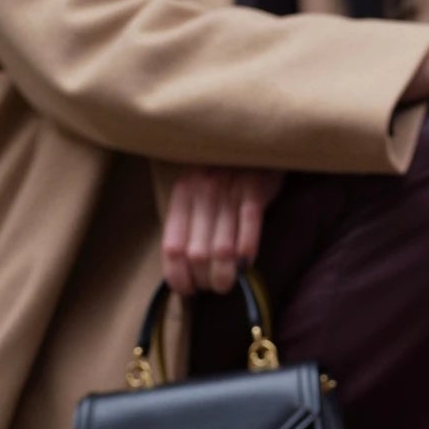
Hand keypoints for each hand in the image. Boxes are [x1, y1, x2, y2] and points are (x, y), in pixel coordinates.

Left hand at [161, 167, 283, 294]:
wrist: (255, 138)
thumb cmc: (225, 172)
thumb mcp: (198, 191)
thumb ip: (190, 222)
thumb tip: (185, 269)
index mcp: (182, 195)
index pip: (173, 248)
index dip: (179, 277)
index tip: (189, 290)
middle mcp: (202, 192)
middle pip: (197, 254)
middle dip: (204, 280)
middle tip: (213, 286)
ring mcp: (229, 190)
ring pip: (222, 248)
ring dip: (225, 275)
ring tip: (227, 283)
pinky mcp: (255, 188)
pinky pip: (249, 226)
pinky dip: (247, 250)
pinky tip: (247, 263)